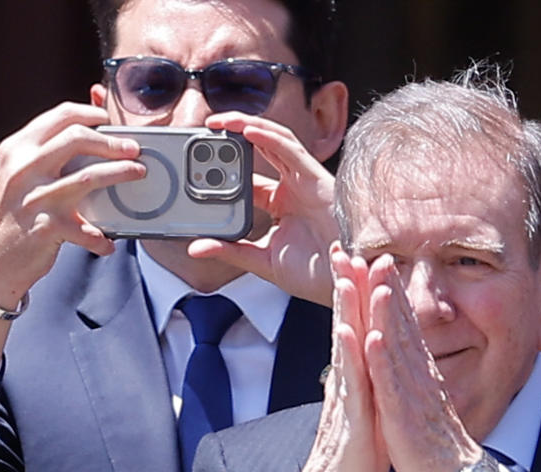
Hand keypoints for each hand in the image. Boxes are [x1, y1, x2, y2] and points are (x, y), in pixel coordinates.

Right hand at [0, 102, 146, 300]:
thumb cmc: (15, 215)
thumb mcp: (19, 174)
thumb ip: (44, 151)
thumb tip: (85, 129)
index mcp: (17, 149)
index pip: (60, 116)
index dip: (92, 113)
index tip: (111, 120)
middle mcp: (23, 168)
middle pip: (76, 138)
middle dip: (112, 141)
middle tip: (133, 148)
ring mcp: (35, 197)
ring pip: (88, 177)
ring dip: (119, 173)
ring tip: (138, 173)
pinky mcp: (46, 227)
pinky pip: (85, 228)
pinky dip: (100, 237)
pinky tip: (108, 242)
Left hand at [186, 114, 337, 305]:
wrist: (344, 281)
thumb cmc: (314, 274)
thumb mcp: (262, 261)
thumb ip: (230, 251)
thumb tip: (195, 248)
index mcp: (279, 204)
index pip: (247, 177)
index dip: (223, 167)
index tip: (196, 163)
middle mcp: (292, 187)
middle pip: (259, 150)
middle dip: (232, 136)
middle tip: (203, 132)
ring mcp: (304, 180)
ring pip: (273, 140)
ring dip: (247, 126)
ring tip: (219, 122)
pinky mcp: (316, 177)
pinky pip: (291, 149)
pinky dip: (268, 136)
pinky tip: (246, 130)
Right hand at [275, 246, 386, 471]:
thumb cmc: (353, 457)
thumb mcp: (366, 411)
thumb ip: (367, 383)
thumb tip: (371, 359)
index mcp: (353, 379)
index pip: (354, 327)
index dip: (355, 293)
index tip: (357, 256)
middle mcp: (345, 383)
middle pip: (345, 326)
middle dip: (345, 286)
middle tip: (343, 247)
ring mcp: (345, 400)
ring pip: (346, 349)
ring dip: (346, 312)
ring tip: (346, 278)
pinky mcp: (351, 422)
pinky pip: (351, 385)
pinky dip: (350, 357)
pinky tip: (349, 333)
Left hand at [362, 255, 494, 471]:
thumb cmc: (432, 438)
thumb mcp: (419, 394)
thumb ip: (410, 366)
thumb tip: (398, 343)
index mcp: (417, 368)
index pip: (401, 321)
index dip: (388, 288)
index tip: (373, 258)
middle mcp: (416, 373)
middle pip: (398, 323)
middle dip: (383, 287)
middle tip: (370, 253)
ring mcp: (411, 393)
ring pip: (395, 346)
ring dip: (384, 312)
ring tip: (374, 280)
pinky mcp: (403, 417)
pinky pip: (391, 386)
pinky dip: (382, 361)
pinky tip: (372, 338)